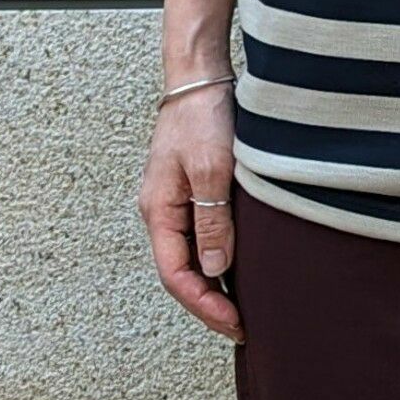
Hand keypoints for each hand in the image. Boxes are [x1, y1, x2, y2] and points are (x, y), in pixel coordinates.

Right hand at [138, 79, 243, 343]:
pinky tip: (237, 262)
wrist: (199, 75)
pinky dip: (216, 253)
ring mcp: (175, 198)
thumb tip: (216, 271)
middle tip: (241, 324)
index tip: (233, 323)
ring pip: (190, 253)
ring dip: (212, 281)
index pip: (176, 275)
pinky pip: (200, 232)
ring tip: (240, 303)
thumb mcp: (211, 169)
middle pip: (181, 270)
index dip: (203, 305)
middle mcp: (161, 210)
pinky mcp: (191, 186)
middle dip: (208, 301)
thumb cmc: (202, 116)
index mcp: (158, 210)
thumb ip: (212, 221)